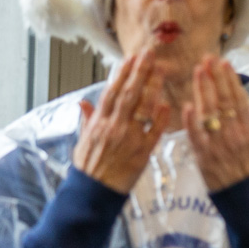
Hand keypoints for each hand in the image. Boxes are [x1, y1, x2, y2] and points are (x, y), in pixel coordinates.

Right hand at [73, 52, 169, 193]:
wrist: (92, 194)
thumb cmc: (88, 168)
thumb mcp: (82, 141)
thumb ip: (87, 119)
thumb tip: (83, 102)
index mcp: (98, 123)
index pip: (111, 91)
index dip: (122, 73)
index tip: (130, 57)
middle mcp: (113, 127)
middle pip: (129, 94)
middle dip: (140, 72)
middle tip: (149, 53)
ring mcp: (129, 139)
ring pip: (142, 107)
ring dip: (152, 87)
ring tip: (160, 69)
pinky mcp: (142, 153)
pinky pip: (154, 131)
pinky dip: (160, 117)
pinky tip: (166, 102)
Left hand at [184, 56, 248, 191]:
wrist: (245, 198)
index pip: (239, 99)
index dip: (231, 80)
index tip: (224, 63)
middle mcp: (234, 134)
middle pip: (223, 101)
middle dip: (215, 78)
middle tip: (207, 58)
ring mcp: (218, 145)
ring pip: (209, 113)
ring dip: (202, 91)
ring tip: (197, 71)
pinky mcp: (203, 156)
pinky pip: (196, 136)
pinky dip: (190, 120)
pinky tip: (186, 104)